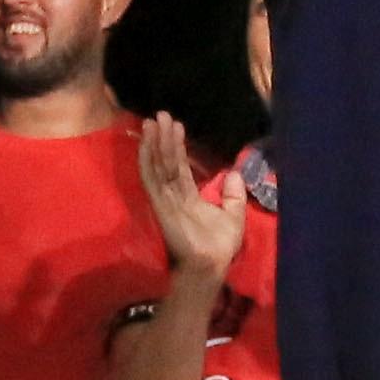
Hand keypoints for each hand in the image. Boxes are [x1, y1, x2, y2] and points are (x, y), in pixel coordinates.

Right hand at [134, 112, 245, 278]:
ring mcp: (164, 199)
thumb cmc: (219, 245)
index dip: (177, 147)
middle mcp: (173, 195)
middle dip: (163, 138)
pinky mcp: (159, 205)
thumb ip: (234, 196)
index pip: (179, 167)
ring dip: (154, 143)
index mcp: (188, 197)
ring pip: (157, 166)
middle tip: (160, 114)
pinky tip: (145, 144)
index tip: (176, 126)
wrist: (210, 264)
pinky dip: (147, 160)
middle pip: (166, 162)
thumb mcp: (234, 216)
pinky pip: (151, 179)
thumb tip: (234, 174)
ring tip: (152, 121)